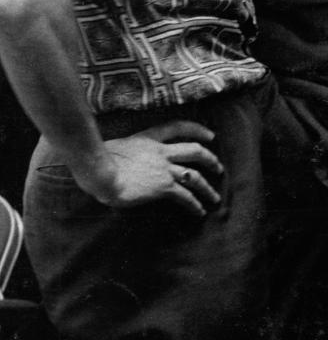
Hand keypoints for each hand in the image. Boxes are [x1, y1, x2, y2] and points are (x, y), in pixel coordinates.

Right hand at [73, 120, 224, 216]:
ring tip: (215, 197)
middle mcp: (161, 152)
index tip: (210, 135)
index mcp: (148, 139)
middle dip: (210, 159)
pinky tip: (199, 211)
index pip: (177, 127)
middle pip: (194, 150)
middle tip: (218, 168)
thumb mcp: (113, 147)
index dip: (197, 129)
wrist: (98, 171)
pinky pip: (185, 196)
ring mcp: (164, 169)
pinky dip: (194, 204)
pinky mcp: (163, 187)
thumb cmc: (96, 160)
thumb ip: (123, 151)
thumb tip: (116, 158)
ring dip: (207, 188)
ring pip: (195, 176)